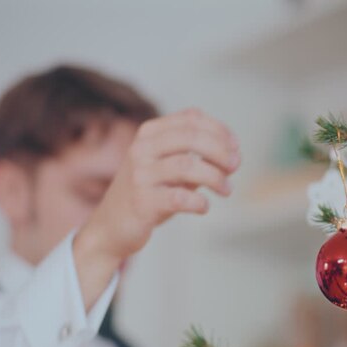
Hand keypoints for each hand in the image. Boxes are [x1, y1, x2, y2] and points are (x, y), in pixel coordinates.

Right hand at [74, 109, 239, 307]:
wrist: (111, 227)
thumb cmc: (147, 195)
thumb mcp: (169, 168)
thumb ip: (196, 158)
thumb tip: (233, 154)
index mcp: (149, 134)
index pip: (191, 118)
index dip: (220, 130)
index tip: (235, 147)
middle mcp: (142, 149)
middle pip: (191, 137)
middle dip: (221, 151)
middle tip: (235, 166)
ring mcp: (140, 175)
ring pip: (187, 165)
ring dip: (215, 177)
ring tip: (226, 190)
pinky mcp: (142, 202)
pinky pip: (179, 197)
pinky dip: (198, 202)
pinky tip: (204, 207)